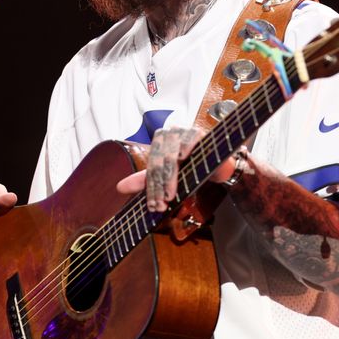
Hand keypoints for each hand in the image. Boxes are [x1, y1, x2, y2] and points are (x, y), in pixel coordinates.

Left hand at [115, 127, 237, 211]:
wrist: (219, 166)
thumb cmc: (192, 168)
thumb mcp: (168, 176)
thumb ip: (145, 180)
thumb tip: (119, 187)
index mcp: (159, 141)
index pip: (151, 166)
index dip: (151, 188)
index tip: (153, 206)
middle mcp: (169, 134)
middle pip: (159, 162)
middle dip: (159, 186)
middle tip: (161, 204)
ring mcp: (183, 131)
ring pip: (171, 155)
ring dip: (170, 177)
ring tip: (171, 194)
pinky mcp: (199, 132)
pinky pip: (190, 137)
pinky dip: (186, 146)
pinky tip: (183, 157)